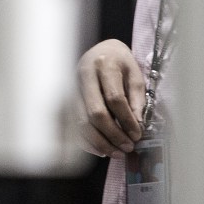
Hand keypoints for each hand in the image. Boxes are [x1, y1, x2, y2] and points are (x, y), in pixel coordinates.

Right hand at [75, 39, 145, 157]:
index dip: (126, 120)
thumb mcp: (135, 75)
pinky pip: (72, 124)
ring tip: (116, 153)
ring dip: (99, 141)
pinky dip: (85, 140)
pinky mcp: (65, 97)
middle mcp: (83, 75)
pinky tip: (100, 149)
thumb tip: (136, 126)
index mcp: (104, 65)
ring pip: (80, 121)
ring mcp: (71, 87)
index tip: (137, 134)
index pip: (114, 98)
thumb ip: (137, 99)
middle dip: (112, 134)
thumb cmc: (120, 63)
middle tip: (127, 147)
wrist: (100, 50)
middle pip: (95, 112)